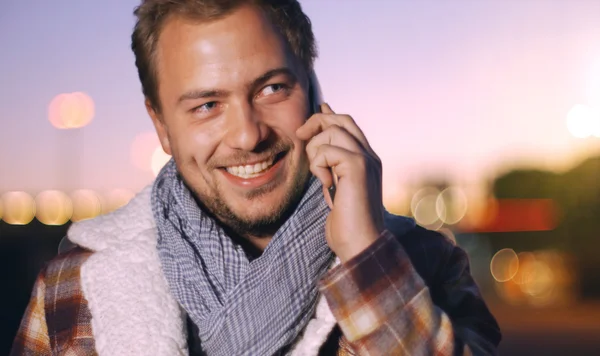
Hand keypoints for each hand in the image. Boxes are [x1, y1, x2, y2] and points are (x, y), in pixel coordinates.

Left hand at [296, 103, 384, 262]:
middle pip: (342, 120)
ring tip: (320, 176)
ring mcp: (366, 159)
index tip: (316, 111)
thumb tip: (318, 150)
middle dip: (317, 122)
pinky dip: (318, 166)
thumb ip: (331, 167)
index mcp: (367, 160)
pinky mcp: (358, 166)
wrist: (360, 243)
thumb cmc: (346, 224)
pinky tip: (325, 185)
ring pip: (332, 131)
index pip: (348, 126)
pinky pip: (326, 151)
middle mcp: (370, 156)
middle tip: (300, 135)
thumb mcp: (335, 189)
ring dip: (315, 150)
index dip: (329, 116)